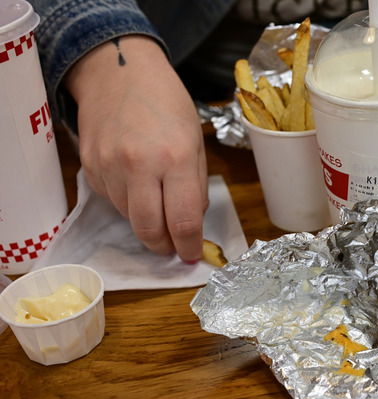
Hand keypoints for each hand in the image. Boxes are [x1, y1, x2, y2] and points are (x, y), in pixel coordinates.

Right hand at [65, 35, 207, 261]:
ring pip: (128, 217)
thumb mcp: (195, 140)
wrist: (120, 72)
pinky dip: (125, 200)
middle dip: (163, 245)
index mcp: (176, 157)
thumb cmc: (166, 103)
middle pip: (149, 229)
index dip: (188, 245)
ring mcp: (109, 165)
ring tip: (156, 201)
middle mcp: (140, 164)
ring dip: (145, 220)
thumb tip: (192, 222)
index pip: (183, 220)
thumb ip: (196, 184)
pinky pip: (110, 199)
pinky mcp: (89, 165)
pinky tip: (134, 180)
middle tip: (172, 246)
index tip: (191, 254)